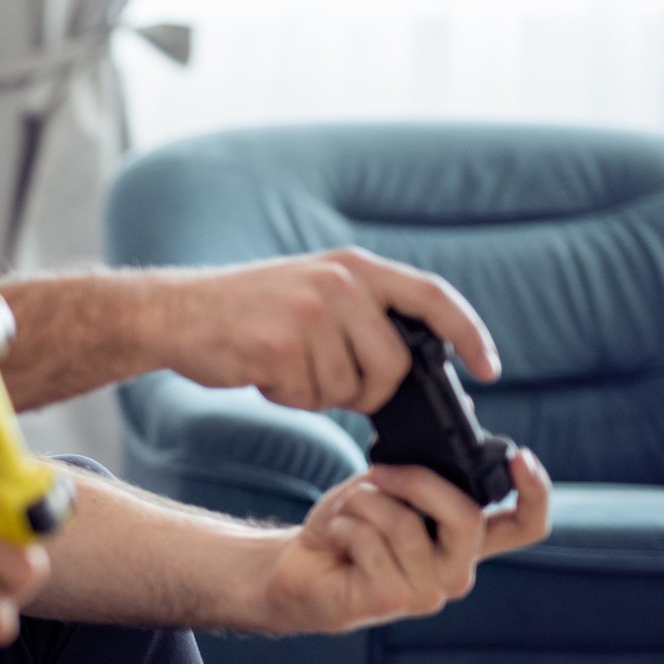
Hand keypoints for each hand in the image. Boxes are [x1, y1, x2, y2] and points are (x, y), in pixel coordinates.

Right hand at [154, 248, 500, 412]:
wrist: (174, 312)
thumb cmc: (246, 310)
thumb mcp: (314, 289)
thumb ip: (363, 314)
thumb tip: (412, 367)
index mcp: (353, 267)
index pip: (433, 298)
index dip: (470, 335)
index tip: (489, 369)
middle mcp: (338, 284)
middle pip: (393, 364)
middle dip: (370, 390)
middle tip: (329, 383)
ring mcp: (308, 315)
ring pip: (349, 389)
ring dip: (318, 393)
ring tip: (282, 365)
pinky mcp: (278, 347)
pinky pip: (307, 397)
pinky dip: (287, 397)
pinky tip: (262, 372)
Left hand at [259, 449, 550, 632]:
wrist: (297, 568)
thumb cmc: (348, 527)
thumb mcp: (389, 485)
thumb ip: (427, 463)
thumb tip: (469, 408)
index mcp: (465, 541)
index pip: (526, 525)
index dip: (535, 493)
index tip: (521, 456)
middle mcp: (456, 570)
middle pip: (467, 515)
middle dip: (417, 480)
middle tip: (379, 473)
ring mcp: (428, 592)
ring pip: (406, 524)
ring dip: (364, 503)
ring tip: (347, 513)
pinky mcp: (392, 600)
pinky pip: (371, 542)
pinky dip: (343, 525)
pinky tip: (335, 538)